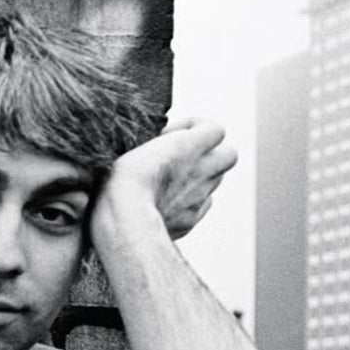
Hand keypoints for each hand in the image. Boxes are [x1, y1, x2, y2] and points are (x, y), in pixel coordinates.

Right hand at [104, 117, 237, 239]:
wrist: (123, 221)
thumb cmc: (121, 181)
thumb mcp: (134, 146)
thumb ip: (159, 144)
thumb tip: (163, 144)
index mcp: (188, 145)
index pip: (215, 129)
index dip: (195, 128)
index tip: (173, 135)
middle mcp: (201, 171)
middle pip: (228, 155)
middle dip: (211, 154)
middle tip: (185, 157)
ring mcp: (199, 197)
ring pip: (215, 182)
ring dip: (200, 177)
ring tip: (171, 181)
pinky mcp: (190, 220)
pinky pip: (201, 206)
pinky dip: (191, 202)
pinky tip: (166, 202)